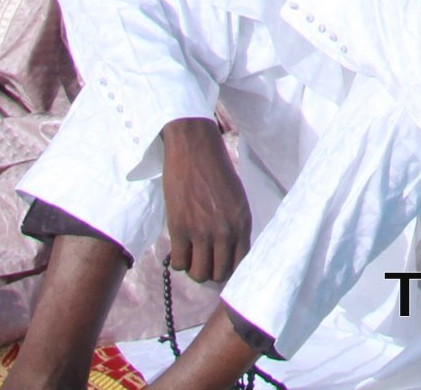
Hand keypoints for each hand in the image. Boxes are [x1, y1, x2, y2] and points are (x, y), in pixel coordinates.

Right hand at [160, 119, 252, 283]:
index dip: (228, 267)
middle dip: (210, 270)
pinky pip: (179, 263)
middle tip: (202, 260)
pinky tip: (178, 249)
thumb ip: (235, 225)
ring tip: (190, 255)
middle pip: (219, 274)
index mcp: (243, 222)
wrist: (194, 147)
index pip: (240, 263)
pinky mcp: (180, 228)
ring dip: (193, 269)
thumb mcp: (236, 199)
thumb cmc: (215, 170)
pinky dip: (178, 261)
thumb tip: (226, 251)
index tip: (219, 264)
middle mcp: (226, 231)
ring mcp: (202, 231)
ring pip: (199, 273)